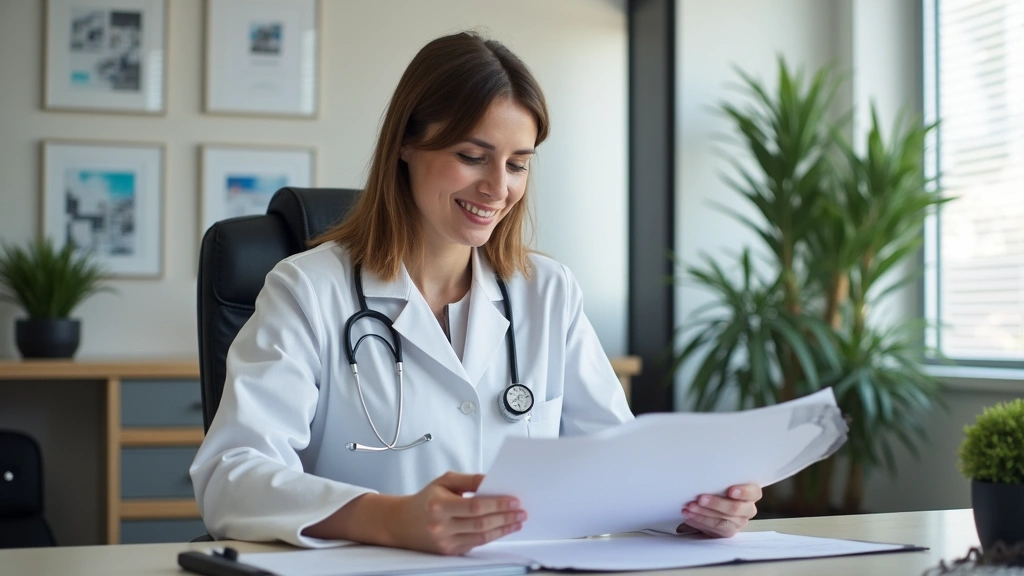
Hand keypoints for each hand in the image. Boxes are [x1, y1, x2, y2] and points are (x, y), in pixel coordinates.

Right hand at [387, 471, 525, 554]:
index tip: (514, 500)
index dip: (497, 504)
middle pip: (481, 523)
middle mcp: (442, 526)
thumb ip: (469, 480)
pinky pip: (476, 544)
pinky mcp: (450, 551)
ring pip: (481, 536)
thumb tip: (492, 481)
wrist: (402, 523)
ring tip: (517, 521)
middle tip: (521, 511)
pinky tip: (503, 528)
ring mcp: (445, 541)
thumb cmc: (426, 499)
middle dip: (505, 517)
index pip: (475, 506)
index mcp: (440, 505)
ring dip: (503, 528)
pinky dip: (493, 536)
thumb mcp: (444, 481)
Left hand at [678, 483, 760, 537]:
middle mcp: (748, 509)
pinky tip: (689, 516)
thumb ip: (720, 478)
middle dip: (716, 503)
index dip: (743, 492)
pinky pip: (714, 529)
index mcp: (751, 492)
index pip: (753, 492)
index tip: (730, 490)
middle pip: (735, 508)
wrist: (713, 504)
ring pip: (723, 521)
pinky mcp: (728, 532)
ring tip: (689, 507)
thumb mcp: (722, 480)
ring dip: (703, 513)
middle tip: (700, 498)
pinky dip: (699, 521)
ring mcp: (739, 522)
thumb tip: (705, 468)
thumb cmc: (718, 487)